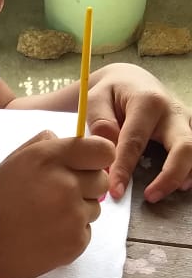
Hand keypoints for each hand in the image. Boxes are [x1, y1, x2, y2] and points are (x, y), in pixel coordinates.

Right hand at [0, 131, 114, 277]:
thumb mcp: (13, 162)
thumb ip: (44, 144)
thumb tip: (69, 139)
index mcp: (49, 158)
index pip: (102, 150)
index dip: (98, 157)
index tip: (89, 165)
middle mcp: (66, 184)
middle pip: (101, 180)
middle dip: (86, 186)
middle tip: (58, 196)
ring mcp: (73, 215)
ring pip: (95, 207)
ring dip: (78, 211)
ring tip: (46, 217)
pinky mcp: (76, 241)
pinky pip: (87, 231)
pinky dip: (71, 233)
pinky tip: (46, 235)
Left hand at [86, 63, 191, 202]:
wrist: (130, 81)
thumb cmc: (110, 93)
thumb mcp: (95, 100)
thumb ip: (99, 124)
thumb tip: (109, 154)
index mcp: (148, 102)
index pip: (136, 142)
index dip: (124, 169)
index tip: (115, 192)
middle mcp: (173, 111)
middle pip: (184, 146)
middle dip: (170, 176)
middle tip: (150, 197)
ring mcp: (186, 121)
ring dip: (184, 175)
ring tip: (160, 192)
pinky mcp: (190, 130)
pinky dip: (189, 171)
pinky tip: (177, 185)